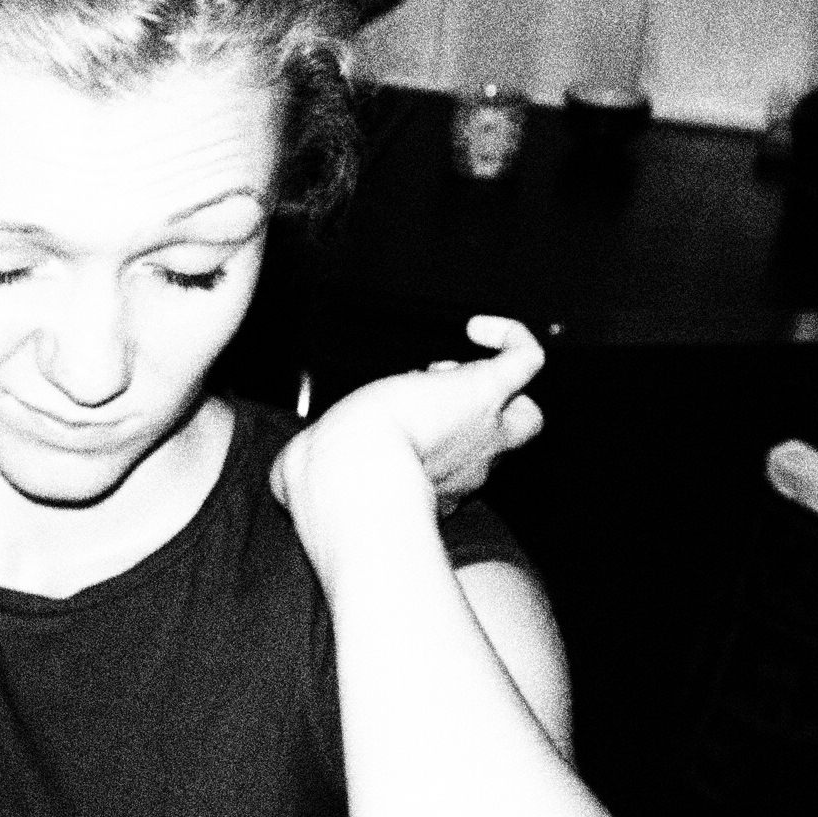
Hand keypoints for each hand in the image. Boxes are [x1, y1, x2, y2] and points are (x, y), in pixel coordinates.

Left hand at [271, 316, 545, 540]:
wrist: (350, 475)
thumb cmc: (324, 481)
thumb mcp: (308, 476)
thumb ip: (304, 470)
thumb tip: (289, 469)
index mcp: (426, 489)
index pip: (446, 471)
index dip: (429, 447)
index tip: (398, 429)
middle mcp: (465, 469)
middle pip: (492, 455)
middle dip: (473, 423)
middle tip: (432, 401)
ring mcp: (484, 432)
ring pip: (528, 417)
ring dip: (495, 392)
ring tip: (448, 372)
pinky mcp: (486, 391)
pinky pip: (527, 358)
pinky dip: (511, 336)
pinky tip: (479, 327)